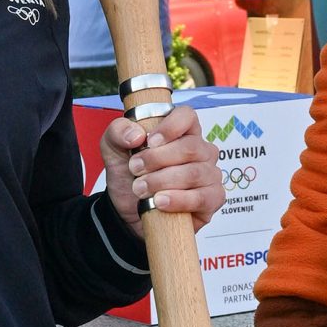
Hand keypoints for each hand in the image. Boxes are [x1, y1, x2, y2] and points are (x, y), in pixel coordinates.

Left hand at [100, 102, 223, 237]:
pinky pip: (203, 198)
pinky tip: (160, 202)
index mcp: (182, 131)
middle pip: (190, 147)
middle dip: (158, 159)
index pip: (187, 116)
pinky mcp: (212, 199)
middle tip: (136, 169)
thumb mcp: (113, 148)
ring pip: (194, 173)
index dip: (171, 127)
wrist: (127, 210)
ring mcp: (209, 174)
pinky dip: (179, 200)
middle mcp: (200, 150)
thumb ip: (118, 132)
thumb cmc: (129, 174)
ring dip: (163, 181)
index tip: (150, 141)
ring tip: (140, 189)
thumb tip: (136, 135)